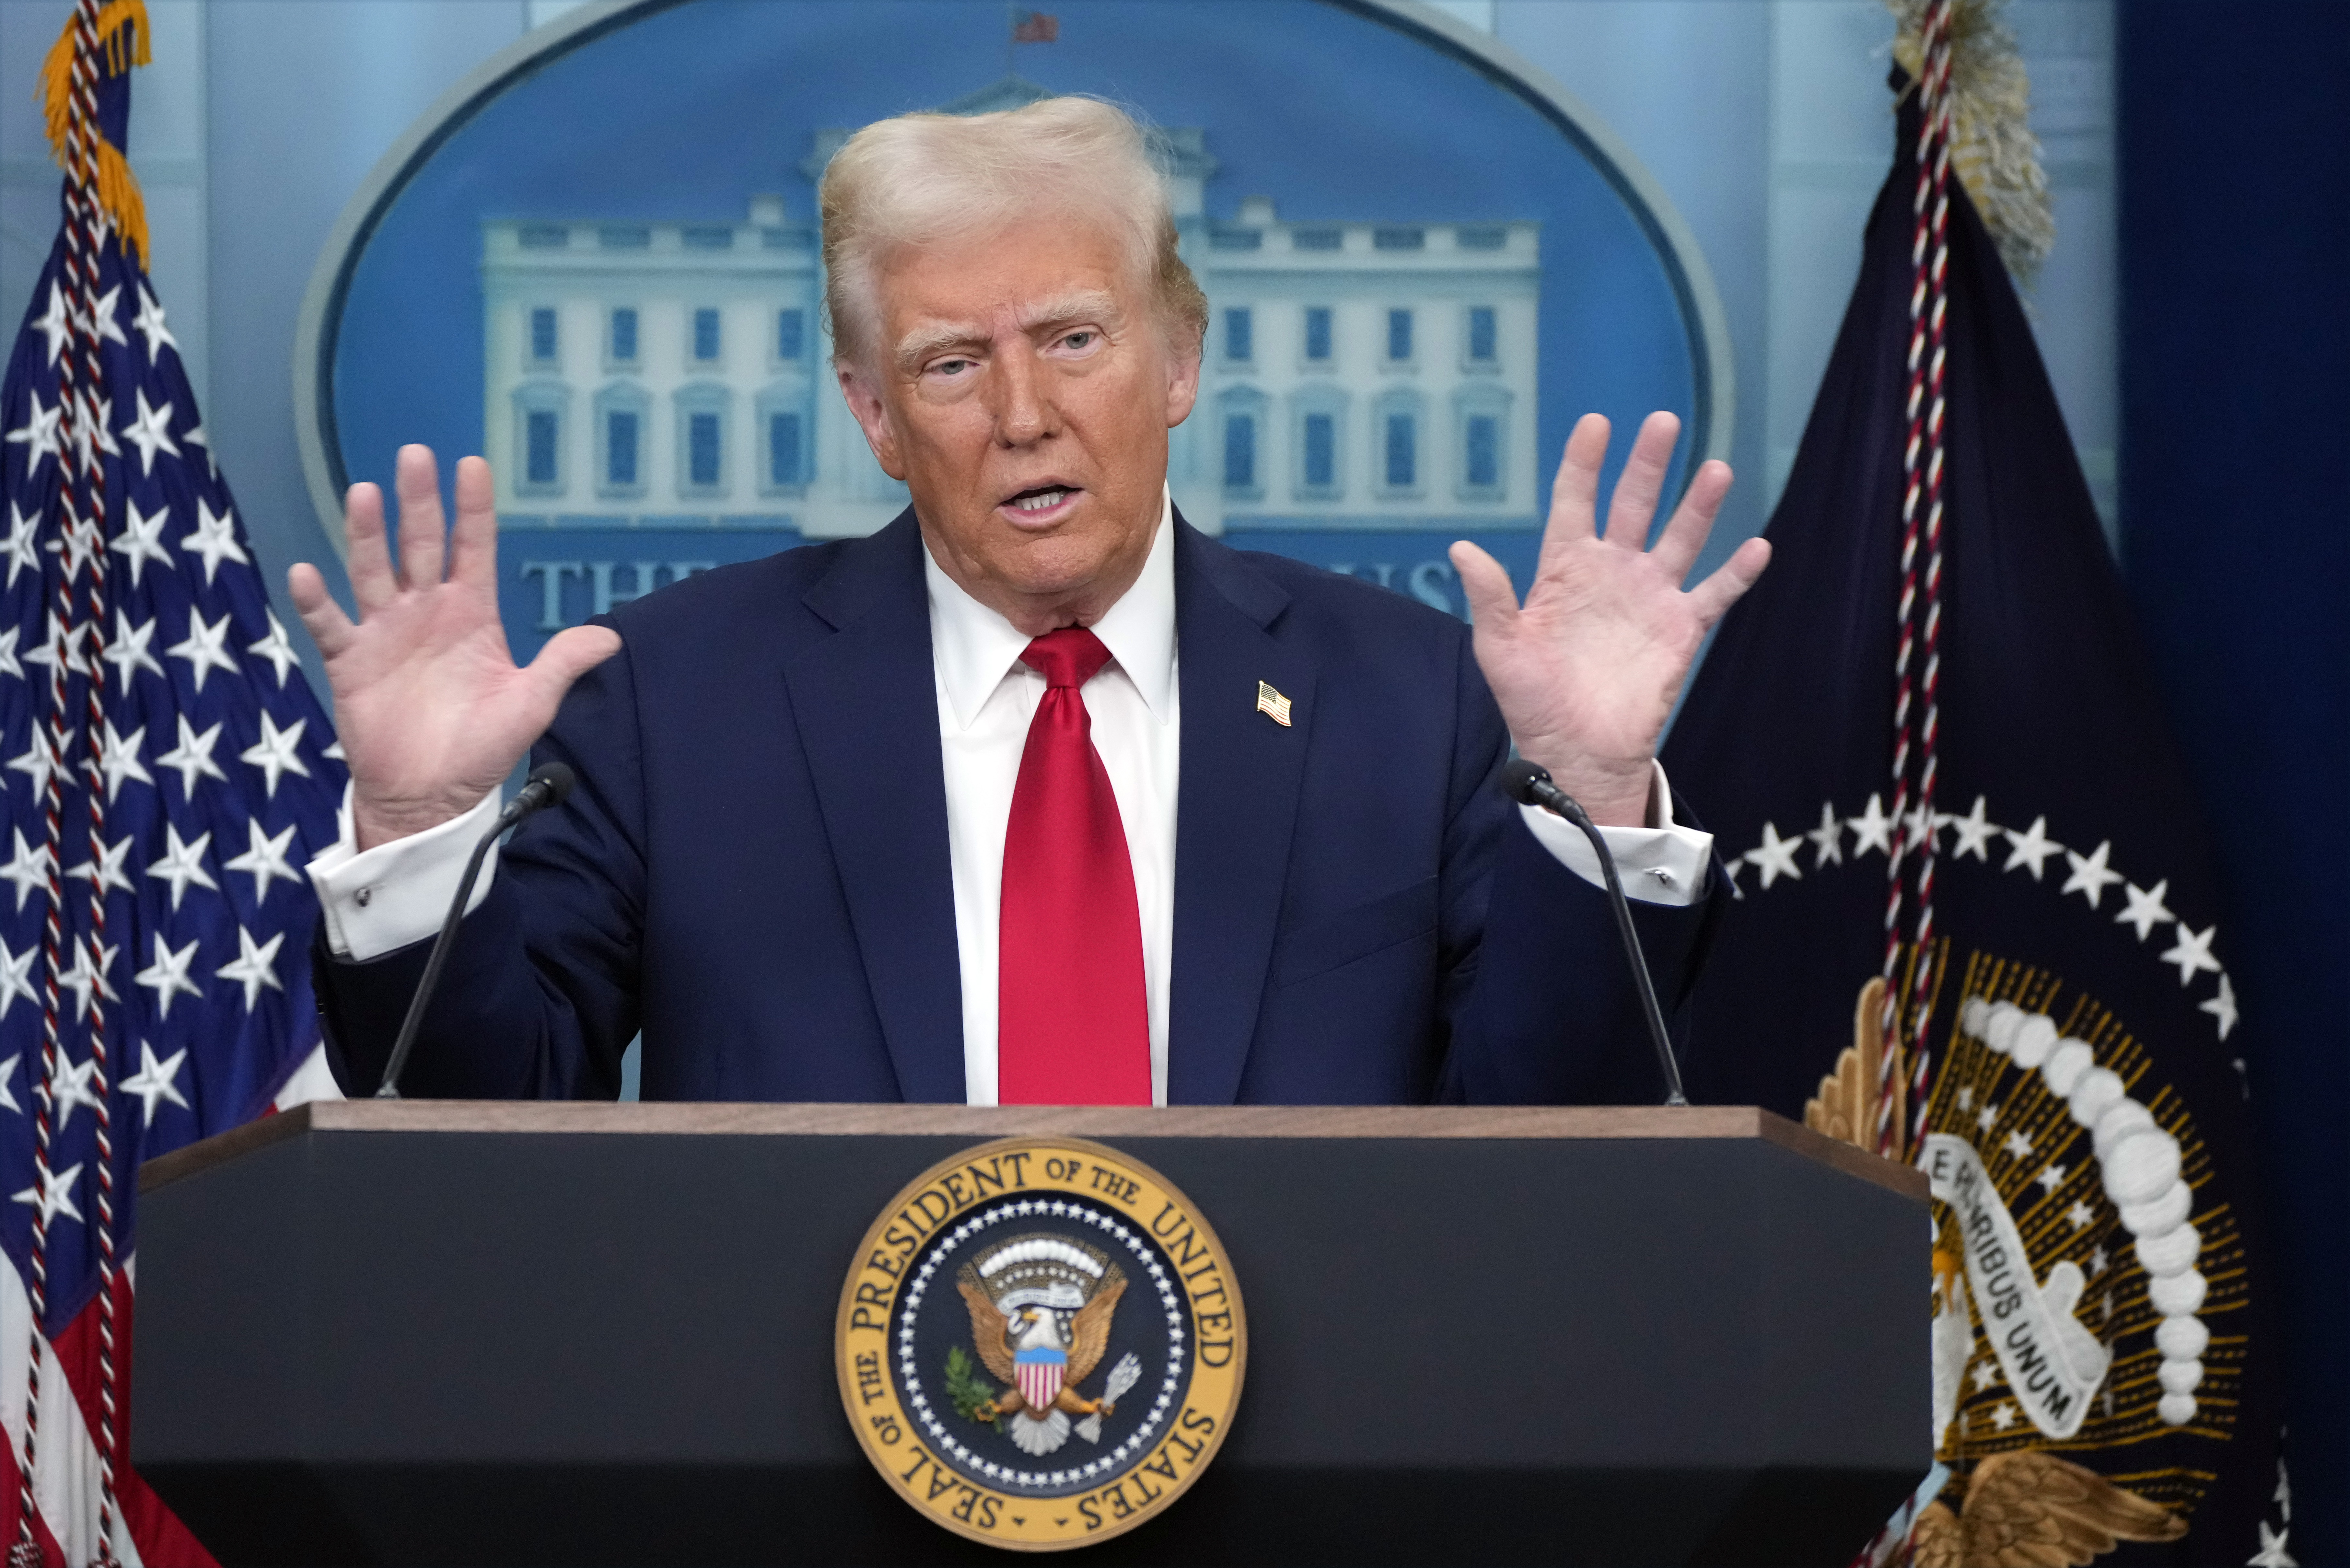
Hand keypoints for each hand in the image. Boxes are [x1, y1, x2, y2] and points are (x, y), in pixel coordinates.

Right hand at [288, 445, 620, 849]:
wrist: (434, 794)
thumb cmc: (481, 746)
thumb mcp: (531, 703)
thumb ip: (563, 664)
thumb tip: (612, 640)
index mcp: (471, 613)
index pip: (473, 548)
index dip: (473, 509)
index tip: (472, 464)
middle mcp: (425, 610)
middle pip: (419, 545)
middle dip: (418, 502)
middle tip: (415, 455)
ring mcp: (385, 631)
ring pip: (373, 570)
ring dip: (367, 534)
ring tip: (366, 493)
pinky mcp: (351, 661)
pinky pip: (331, 625)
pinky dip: (317, 601)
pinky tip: (308, 573)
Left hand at [1451, 412, 1769, 826]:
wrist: (1575, 750)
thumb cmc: (1532, 700)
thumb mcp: (1500, 649)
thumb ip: (1491, 597)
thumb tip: (1461, 548)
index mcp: (1565, 569)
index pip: (1574, 503)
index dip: (1583, 463)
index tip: (1595, 424)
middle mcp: (1611, 572)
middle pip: (1632, 505)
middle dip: (1647, 464)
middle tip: (1663, 421)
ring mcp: (1650, 597)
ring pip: (1679, 537)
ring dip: (1697, 505)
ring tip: (1715, 469)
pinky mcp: (1680, 629)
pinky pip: (1714, 593)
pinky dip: (1737, 572)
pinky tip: (1757, 546)